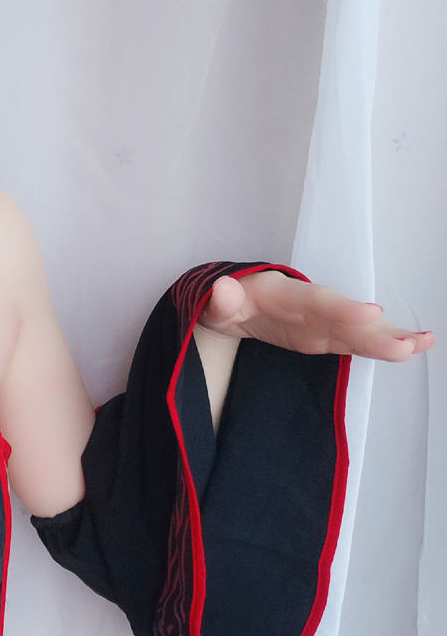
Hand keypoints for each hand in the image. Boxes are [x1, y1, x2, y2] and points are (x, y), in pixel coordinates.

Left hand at [200, 271, 434, 361]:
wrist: (230, 303)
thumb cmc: (224, 301)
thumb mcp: (212, 302)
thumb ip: (219, 299)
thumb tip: (222, 289)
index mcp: (282, 293)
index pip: (313, 300)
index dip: (341, 308)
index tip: (370, 314)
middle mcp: (309, 303)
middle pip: (345, 317)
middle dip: (374, 331)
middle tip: (407, 344)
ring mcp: (321, 320)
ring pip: (359, 328)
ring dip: (389, 337)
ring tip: (422, 343)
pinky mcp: (326, 335)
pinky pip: (357, 339)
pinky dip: (384, 344)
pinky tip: (415, 346)